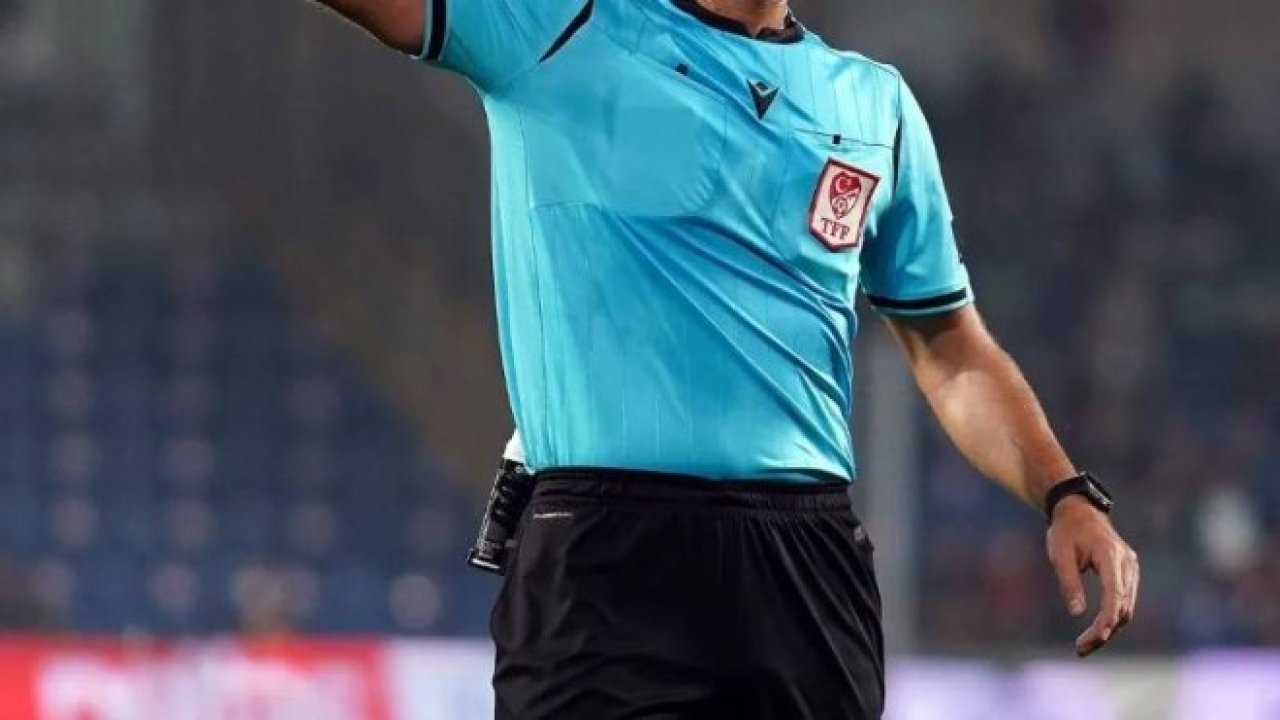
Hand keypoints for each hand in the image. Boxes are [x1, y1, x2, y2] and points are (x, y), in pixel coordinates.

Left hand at [1046, 496, 1139, 656]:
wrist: (1079, 511)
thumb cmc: (1066, 532)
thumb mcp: (1059, 554)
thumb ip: (1069, 582)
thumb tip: (1077, 613)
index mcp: (1110, 556)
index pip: (1114, 596)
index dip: (1105, 621)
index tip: (1092, 639)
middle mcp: (1127, 564)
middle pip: (1122, 608)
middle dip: (1104, 632)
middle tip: (1081, 649)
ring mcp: (1131, 568)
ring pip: (1126, 608)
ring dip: (1109, 629)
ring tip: (1085, 645)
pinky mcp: (1128, 573)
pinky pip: (1124, 601)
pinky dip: (1113, 618)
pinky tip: (1097, 630)